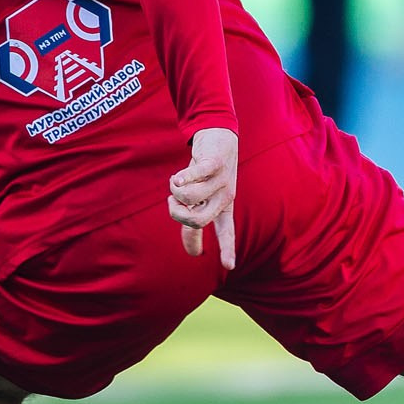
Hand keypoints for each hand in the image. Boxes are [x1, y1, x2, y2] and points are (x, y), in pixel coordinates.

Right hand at [169, 126, 237, 266]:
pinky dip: (182, 178)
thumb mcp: (203, 198)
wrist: (218, 136)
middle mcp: (225, 197)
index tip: (229, 267)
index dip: (227, 249)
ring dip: (175, 190)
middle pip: (197, 220)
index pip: (226, 232)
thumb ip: (195, 223)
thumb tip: (195, 254)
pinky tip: (178, 177)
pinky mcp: (214, 163)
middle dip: (177, 214)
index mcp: (224, 208)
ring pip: (190, 198)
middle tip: (173, 201)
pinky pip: (195, 176)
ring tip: (178, 181)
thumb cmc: (207, 172)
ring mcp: (221, 181)